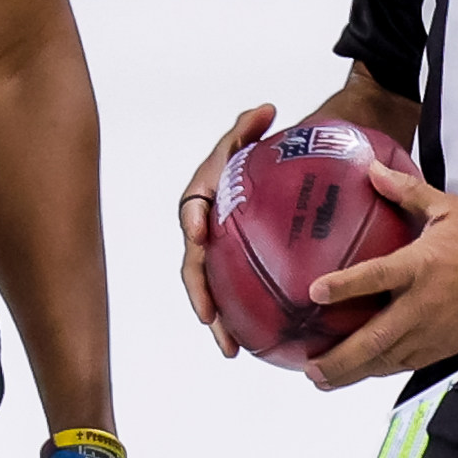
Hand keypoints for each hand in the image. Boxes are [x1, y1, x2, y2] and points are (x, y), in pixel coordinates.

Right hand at [172, 102, 276, 355]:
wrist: (264, 168)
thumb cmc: (252, 152)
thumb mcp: (246, 136)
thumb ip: (247, 126)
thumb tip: (265, 109)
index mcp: (200, 198)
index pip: (192, 210)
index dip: (192, 223)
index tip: (198, 234)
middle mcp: (201, 229)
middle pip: (195, 266)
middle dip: (199, 294)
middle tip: (209, 318)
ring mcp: (215, 252)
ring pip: (210, 290)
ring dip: (217, 321)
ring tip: (231, 349)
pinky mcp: (231, 267)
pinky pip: (232, 295)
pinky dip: (239, 320)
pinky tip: (258, 346)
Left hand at [301, 165, 457, 389]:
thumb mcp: (449, 209)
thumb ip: (407, 191)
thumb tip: (373, 168)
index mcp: (421, 266)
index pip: (378, 276)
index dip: (346, 285)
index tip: (315, 291)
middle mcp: (422, 305)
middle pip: (374, 337)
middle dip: (339, 356)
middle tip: (309, 366)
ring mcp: (431, 332)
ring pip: (385, 360)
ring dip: (352, 372)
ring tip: (321, 378)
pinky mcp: (440, 349)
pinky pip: (402, 365)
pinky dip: (376, 371)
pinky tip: (356, 374)